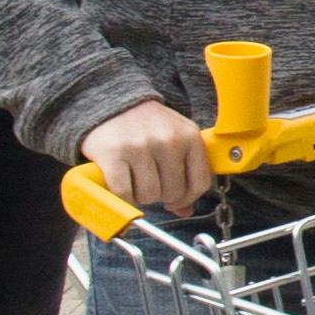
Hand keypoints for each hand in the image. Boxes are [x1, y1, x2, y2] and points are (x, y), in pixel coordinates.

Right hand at [86, 98, 213, 210]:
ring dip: (140, 195)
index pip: (200, 183)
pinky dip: (122, 196)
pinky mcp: (114, 154)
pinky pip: (124, 194)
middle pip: (173, 193)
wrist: (114, 104)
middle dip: (161, 195)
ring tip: (135, 178)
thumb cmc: (148, 125)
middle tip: (150, 182)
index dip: (187, 198)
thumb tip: (186, 210)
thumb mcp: (175, 139)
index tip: (176, 200)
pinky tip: (121, 182)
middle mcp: (167, 140)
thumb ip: (186, 171)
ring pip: (149, 196)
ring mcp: (140, 146)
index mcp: (189, 136)